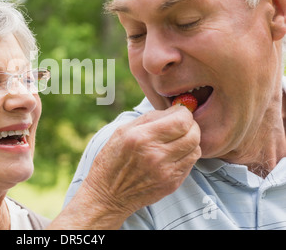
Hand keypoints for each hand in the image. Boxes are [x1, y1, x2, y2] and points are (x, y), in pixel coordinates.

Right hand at [51, 105, 200, 228]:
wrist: (108, 195)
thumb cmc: (112, 159)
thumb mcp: (123, 130)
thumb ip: (151, 118)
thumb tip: (176, 110)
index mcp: (142, 137)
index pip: (181, 121)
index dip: (184, 113)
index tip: (180, 112)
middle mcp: (156, 155)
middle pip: (193, 135)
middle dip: (191, 125)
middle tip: (182, 124)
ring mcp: (166, 172)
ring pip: (196, 149)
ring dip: (190, 141)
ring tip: (178, 139)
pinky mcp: (172, 184)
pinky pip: (190, 164)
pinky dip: (186, 155)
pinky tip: (173, 154)